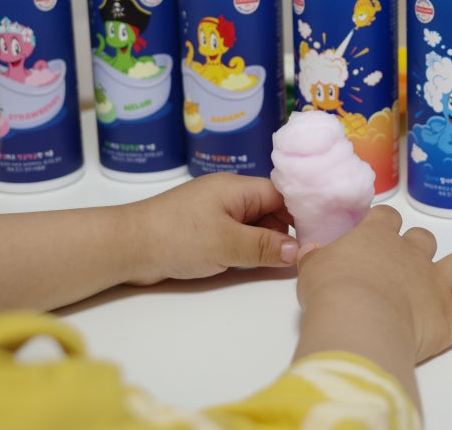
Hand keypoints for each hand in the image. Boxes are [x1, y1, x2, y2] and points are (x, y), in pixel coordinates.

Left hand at [127, 173, 298, 285]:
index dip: (302, 212)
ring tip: (282, 263)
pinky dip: (248, 248)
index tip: (321, 235)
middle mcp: (230, 196)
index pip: (281, 194)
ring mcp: (217, 213)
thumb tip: (300, 251)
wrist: (129, 245)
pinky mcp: (206, 230)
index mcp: (237, 188)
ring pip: (255, 224)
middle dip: (286, 231)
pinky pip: (238, 235)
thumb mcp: (227, 244)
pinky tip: (256, 263)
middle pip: (271, 209)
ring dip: (266, 241)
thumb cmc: (177, 236)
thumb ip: (264, 246)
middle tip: (303, 257)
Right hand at [294, 205, 451, 408]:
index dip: (385, 224)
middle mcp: (410, 253)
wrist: (358, 316)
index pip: (387, 217)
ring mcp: (435, 281)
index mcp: (375, 237)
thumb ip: (315, 259)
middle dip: (420, 249)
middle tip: (405, 269)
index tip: (378, 235)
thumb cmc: (330, 290)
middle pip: (425, 238)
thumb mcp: (311, 270)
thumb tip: (310, 251)